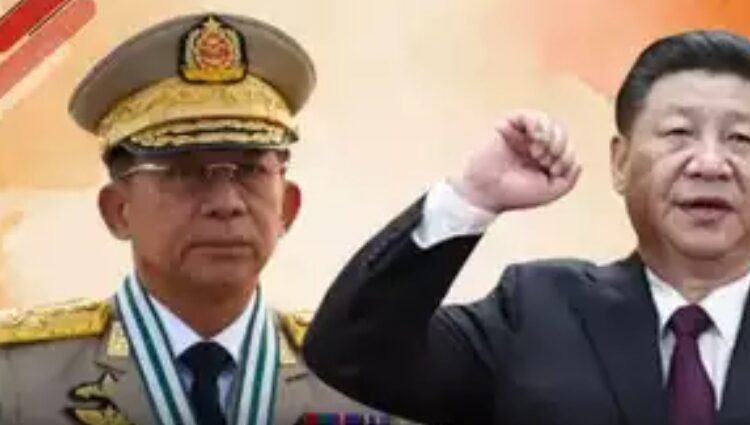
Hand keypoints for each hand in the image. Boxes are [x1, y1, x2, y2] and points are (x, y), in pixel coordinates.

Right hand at [451, 110, 580, 212]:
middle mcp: (535, 145)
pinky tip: (534, 137)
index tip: (554, 170)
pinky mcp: (508, 128)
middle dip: (559, 146)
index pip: (567, 147)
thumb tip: (577, 162)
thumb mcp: (550, 192)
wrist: (487, 193)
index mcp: (546, 159)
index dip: (567, 156)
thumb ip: (569, 180)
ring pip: (547, 122)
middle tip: (545, 161)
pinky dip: (536, 123)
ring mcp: (522, 136)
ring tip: (538, 151)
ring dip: (550, 135)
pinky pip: (527, 115)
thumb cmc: (514, 194)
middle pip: (560, 133)